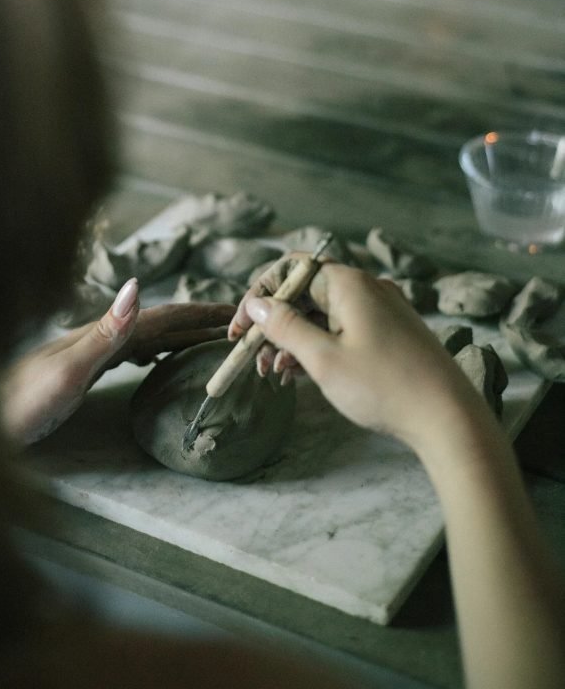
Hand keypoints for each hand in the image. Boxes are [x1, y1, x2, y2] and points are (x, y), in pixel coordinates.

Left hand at [0, 279, 233, 444]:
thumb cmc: (21, 404)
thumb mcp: (67, 371)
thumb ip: (105, 332)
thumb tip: (138, 284)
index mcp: (102, 333)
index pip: (164, 317)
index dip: (200, 313)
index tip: (238, 309)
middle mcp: (99, 337)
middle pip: (161, 324)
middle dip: (199, 321)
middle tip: (239, 323)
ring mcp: (91, 353)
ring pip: (149, 338)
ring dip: (183, 335)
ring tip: (213, 338)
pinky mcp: (84, 372)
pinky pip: (134, 355)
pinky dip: (159, 352)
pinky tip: (162, 359)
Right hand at [230, 255, 478, 451]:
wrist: (448, 418)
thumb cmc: (384, 386)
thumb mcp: (323, 359)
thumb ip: (285, 327)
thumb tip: (257, 304)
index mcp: (350, 283)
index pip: (291, 270)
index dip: (260, 296)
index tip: (240, 329)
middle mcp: (367, 289)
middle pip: (306, 292)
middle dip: (274, 323)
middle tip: (251, 357)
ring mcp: (381, 311)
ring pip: (322, 314)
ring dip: (293, 339)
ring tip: (273, 374)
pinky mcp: (390, 334)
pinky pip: (342, 330)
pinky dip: (318, 347)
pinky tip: (299, 374)